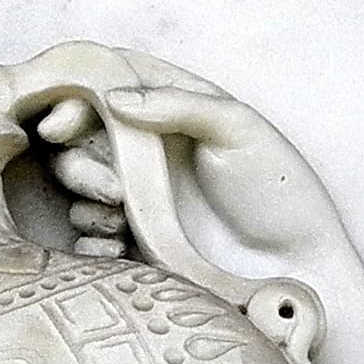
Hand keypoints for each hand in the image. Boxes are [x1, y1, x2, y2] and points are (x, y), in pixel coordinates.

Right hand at [5, 41, 358, 279]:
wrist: (301, 270)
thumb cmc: (281, 193)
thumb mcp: (238, 129)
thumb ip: (177, 103)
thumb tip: (116, 97)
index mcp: (171, 113)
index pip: (105, 93)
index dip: (75, 102)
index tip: (62, 126)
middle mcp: (149, 155)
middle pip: (79, 146)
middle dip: (78, 166)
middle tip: (113, 191)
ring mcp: (142, 203)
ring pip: (79, 196)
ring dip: (86, 207)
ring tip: (121, 222)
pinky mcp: (140, 248)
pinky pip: (92, 245)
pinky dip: (93, 247)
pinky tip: (117, 251)